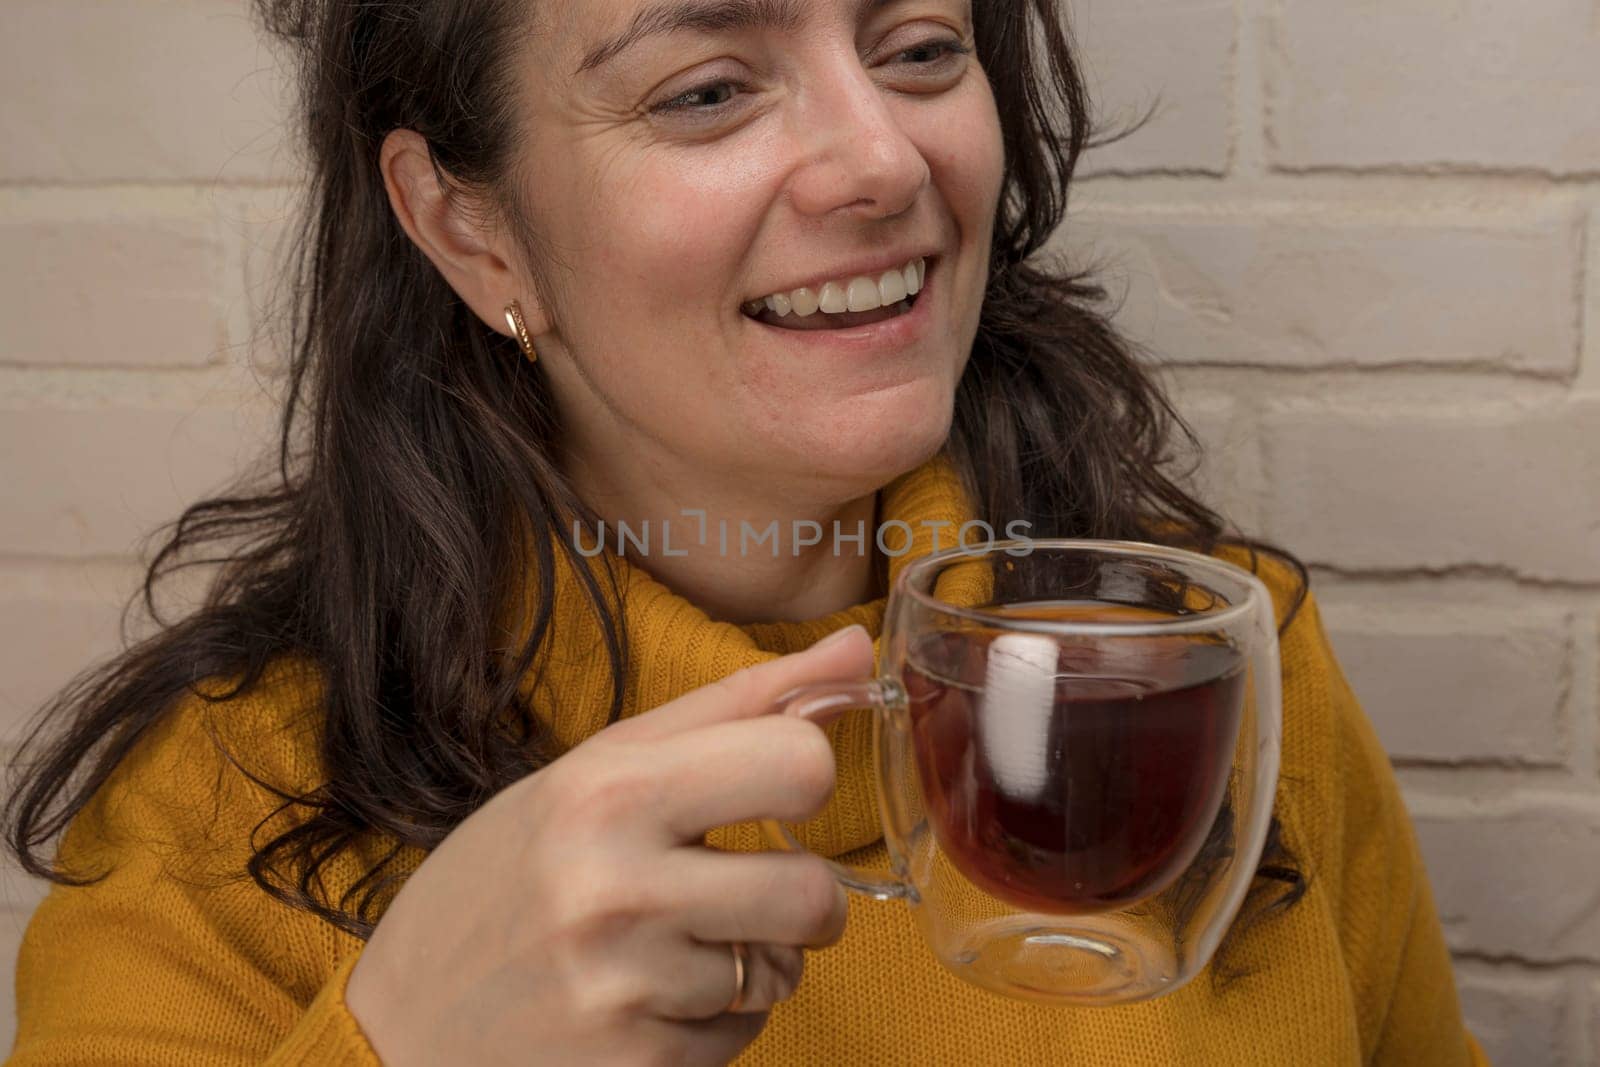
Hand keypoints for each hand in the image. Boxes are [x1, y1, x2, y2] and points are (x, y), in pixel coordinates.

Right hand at [345, 624, 874, 1065]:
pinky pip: (747, 1033)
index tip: (772, 789)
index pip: (799, 763)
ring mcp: (624, 986)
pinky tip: (648, 997)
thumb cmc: (507, 877)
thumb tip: (861, 650)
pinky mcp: (635, 1063)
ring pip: (786, 971)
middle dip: (802, 895)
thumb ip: (736, 705)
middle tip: (749, 886)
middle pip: (815, 892)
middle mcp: (617, 887)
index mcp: (607, 791)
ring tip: (674, 945)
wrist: (402, 1026)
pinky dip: (717, 1018)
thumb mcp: (599, 767)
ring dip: (754, 960)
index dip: (804, 776)